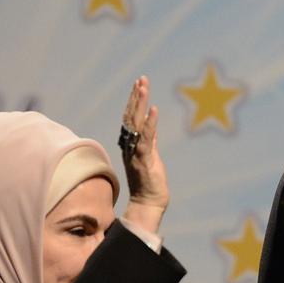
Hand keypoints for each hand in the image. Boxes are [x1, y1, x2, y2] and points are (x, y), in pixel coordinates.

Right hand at [120, 75, 168, 234]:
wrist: (148, 203)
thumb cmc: (150, 182)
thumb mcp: (151, 156)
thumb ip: (150, 140)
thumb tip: (152, 125)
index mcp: (131, 144)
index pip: (130, 118)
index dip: (134, 101)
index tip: (139, 84)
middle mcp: (130, 146)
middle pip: (130, 117)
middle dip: (136, 96)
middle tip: (141, 79)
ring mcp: (135, 152)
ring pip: (135, 124)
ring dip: (140, 104)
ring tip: (144, 86)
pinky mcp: (144, 160)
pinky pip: (146, 138)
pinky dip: (150, 123)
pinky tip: (153, 110)